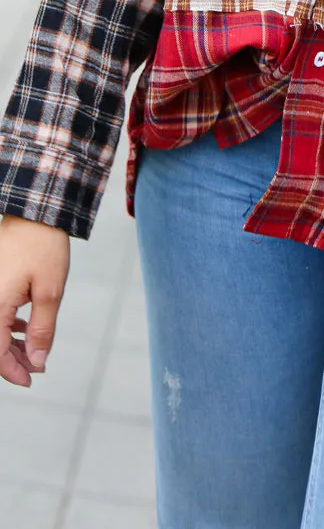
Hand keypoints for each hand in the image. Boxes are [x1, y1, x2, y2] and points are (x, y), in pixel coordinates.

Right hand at [0, 214, 70, 387]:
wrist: (35, 212)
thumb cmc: (43, 247)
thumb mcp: (50, 291)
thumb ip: (42, 329)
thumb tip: (38, 360)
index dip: (12, 371)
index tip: (31, 379)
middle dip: (13, 359)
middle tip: (38, 365)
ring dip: (10, 343)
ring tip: (34, 349)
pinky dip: (7, 325)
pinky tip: (24, 327)